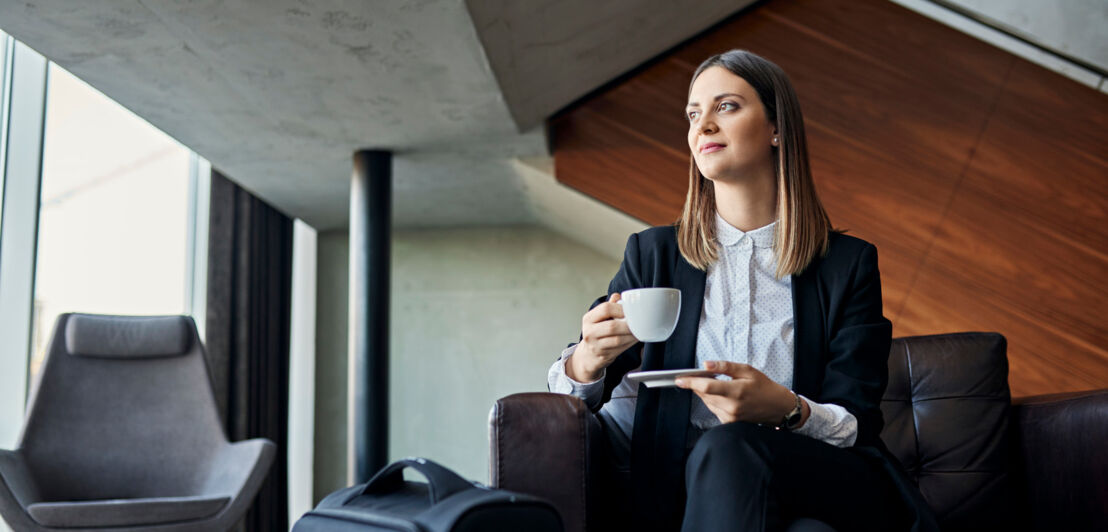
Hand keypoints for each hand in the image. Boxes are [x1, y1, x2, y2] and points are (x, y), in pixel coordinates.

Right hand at [567, 293, 637, 381]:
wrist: (588, 354)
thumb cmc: (597, 332)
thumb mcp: (598, 318)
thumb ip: (609, 306)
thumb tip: (619, 296)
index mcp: (588, 319)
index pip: (605, 309)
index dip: (621, 309)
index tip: (631, 310)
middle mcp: (589, 332)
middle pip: (612, 326)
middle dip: (628, 324)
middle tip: (639, 322)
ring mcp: (596, 346)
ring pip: (618, 340)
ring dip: (631, 335)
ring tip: (639, 330)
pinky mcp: (604, 355)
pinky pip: (620, 349)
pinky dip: (630, 343)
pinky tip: (635, 339)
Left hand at [675, 361, 800, 425]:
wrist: (777, 407)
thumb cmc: (764, 387)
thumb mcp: (747, 370)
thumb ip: (725, 366)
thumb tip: (706, 364)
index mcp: (736, 391)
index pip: (706, 387)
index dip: (690, 382)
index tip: (679, 379)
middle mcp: (732, 407)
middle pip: (704, 395)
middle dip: (697, 385)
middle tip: (696, 376)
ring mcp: (730, 417)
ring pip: (707, 402)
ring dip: (705, 393)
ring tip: (714, 384)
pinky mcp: (730, 422)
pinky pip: (713, 410)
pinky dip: (712, 401)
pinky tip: (721, 395)